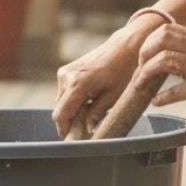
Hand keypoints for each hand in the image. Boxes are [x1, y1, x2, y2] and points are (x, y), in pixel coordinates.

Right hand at [51, 22, 150, 136]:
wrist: (125, 47)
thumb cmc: (123, 70)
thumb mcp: (114, 96)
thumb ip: (97, 114)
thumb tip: (87, 129)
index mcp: (77, 84)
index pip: (61, 114)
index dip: (65, 129)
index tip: (72, 138)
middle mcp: (66, 77)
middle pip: (60, 109)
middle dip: (70, 120)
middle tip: (85, 128)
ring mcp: (65, 72)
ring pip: (62, 101)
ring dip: (73, 109)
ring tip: (91, 112)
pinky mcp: (67, 70)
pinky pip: (65, 91)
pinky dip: (74, 99)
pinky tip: (90, 100)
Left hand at [135, 23, 185, 123]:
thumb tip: (164, 58)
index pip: (167, 29)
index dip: (149, 42)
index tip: (144, 58)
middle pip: (161, 39)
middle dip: (144, 54)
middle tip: (140, 70)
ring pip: (163, 61)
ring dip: (146, 74)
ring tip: (141, 86)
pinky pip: (174, 91)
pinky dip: (161, 98)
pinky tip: (156, 102)